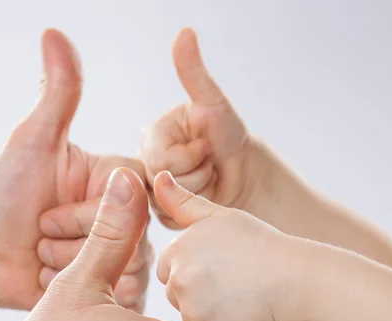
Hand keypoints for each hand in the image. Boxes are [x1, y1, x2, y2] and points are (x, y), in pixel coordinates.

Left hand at [0, 29, 150, 310]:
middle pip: (127, 241)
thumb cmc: (5, 196)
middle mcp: (129, 217)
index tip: (48, 209)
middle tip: (41, 234)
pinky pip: (113, 298)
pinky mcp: (117, 288)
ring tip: (44, 258)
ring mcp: (124, 254)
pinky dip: (73, 292)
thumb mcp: (32, 144)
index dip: (85, 213)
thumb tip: (55, 33)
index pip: (132, 199)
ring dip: (67, 269)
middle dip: (69, 243)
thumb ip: (58, 96)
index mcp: (118, 181)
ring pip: (120, 271)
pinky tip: (52, 282)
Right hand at [140, 28, 266, 228]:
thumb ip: (194, 74)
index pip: (159, 156)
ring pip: (167, 201)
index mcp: (153, 135)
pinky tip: (203, 195)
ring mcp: (153, 187)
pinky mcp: (162, 211)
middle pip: (161, 180)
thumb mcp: (214, 104)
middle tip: (208, 163)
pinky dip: (194, 207)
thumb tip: (184, 32)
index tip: (206, 148)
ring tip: (207, 177)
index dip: (189, 156)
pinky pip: (172, 216)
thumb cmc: (230, 138)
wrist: (244, 175)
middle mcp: (147, 160)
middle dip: (194, 174)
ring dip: (197, 191)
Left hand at [154, 171, 305, 320]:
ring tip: (243, 298)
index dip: (194, 269)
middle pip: (177, 295)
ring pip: (193, 319)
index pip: (168, 269)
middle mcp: (179, 282)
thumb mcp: (220, 217)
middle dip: (199, 293)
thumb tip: (156, 177)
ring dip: (212, 315)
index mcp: (177, 252)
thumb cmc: (259, 244)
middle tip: (235, 283)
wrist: (295, 279)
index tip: (221, 265)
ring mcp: (194, 313)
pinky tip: (248, 315)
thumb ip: (183, 203)